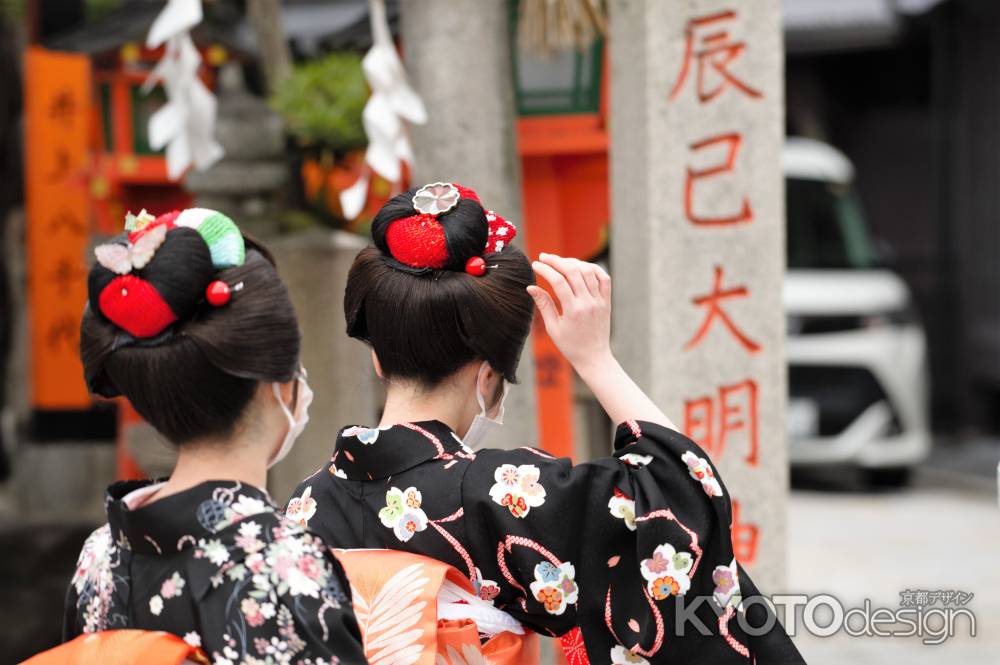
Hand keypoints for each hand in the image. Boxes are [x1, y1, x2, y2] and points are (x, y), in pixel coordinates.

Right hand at [527, 253, 613, 374]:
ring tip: (559, 261)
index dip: (545, 269)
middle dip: (556, 260)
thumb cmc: (570, 346)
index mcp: (573, 310)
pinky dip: (592, 268)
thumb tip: (531, 287)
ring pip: (588, 271)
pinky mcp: (606, 301)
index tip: (535, 264)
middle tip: (544, 257)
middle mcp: (588, 303)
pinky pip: (603, 277)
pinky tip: (580, 266)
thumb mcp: (553, 328)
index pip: (558, 281)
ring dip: (572, 262)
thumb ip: (543, 305)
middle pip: (573, 271)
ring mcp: (600, 301)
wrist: (594, 357)